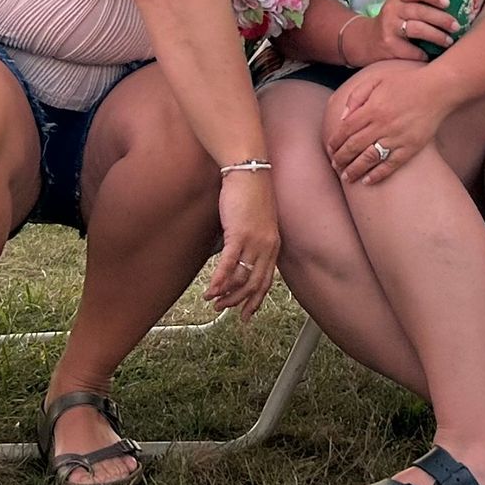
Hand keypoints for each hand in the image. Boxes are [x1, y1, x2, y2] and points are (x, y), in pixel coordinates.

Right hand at [204, 167, 278, 319]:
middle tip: (223, 309)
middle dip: (238, 302)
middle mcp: (267, 247)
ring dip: (226, 294)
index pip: (266, 281)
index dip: (255, 300)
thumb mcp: (258, 221)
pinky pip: (228, 265)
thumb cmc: (250, 193)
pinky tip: (210, 291)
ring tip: (213, 301)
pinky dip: (219, 281)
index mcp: (273, 245)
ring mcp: (254, 242)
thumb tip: (239, 256)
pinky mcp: (238, 234)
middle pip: (254, 284)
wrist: (248, 171)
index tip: (246, 314)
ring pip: (240, 278)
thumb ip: (253, 240)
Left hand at [323, 61, 451, 184]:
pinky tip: (368, 180)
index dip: (335, 141)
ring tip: (347, 177)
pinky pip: (391, 164)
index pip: (346, 129)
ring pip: (370, 158)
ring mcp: (397, 137)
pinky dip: (378, 174)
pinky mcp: (411, 147)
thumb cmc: (406, 82)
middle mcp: (383, 124)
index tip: (330, 149)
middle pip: (354, 146)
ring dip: (355, 169)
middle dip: (341, 158)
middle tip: (335, 166)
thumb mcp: (377, 79)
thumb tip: (342, 117)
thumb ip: (356, 95)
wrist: (438, 89)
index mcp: (373, 107)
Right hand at [346, 0, 457, 65]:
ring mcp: (389, 28)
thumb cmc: (395, 23)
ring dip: (437, 35)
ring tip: (449, 41)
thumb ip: (421, 4)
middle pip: (419, 11)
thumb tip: (461, 5)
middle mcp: (392, 10)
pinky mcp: (389, 46)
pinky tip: (431, 55)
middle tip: (456, 26)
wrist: (368, 42)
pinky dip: (424, 53)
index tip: (447, 2)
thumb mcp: (402, 7)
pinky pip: (412, 50)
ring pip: (417, 29)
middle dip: (441, 19)